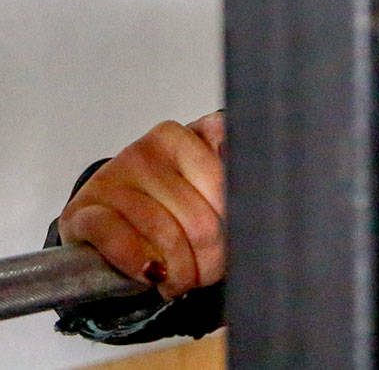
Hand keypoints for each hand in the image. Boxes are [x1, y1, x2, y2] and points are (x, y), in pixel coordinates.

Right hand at [58, 112, 225, 300]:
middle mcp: (145, 151)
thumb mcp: (201, 184)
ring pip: (162, 231)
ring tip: (182, 281)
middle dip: (209, 257)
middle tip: (208, 273)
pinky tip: (151, 274)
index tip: (234, 242)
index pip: (221, 184)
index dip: (232, 224)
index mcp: (179, 137)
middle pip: (196, 217)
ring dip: (179, 270)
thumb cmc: (164, 204)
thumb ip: (229, 174)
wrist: (108, 220)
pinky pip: (117, 238)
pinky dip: (137, 261)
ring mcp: (111, 177)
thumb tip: (256, 187)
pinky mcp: (82, 210)